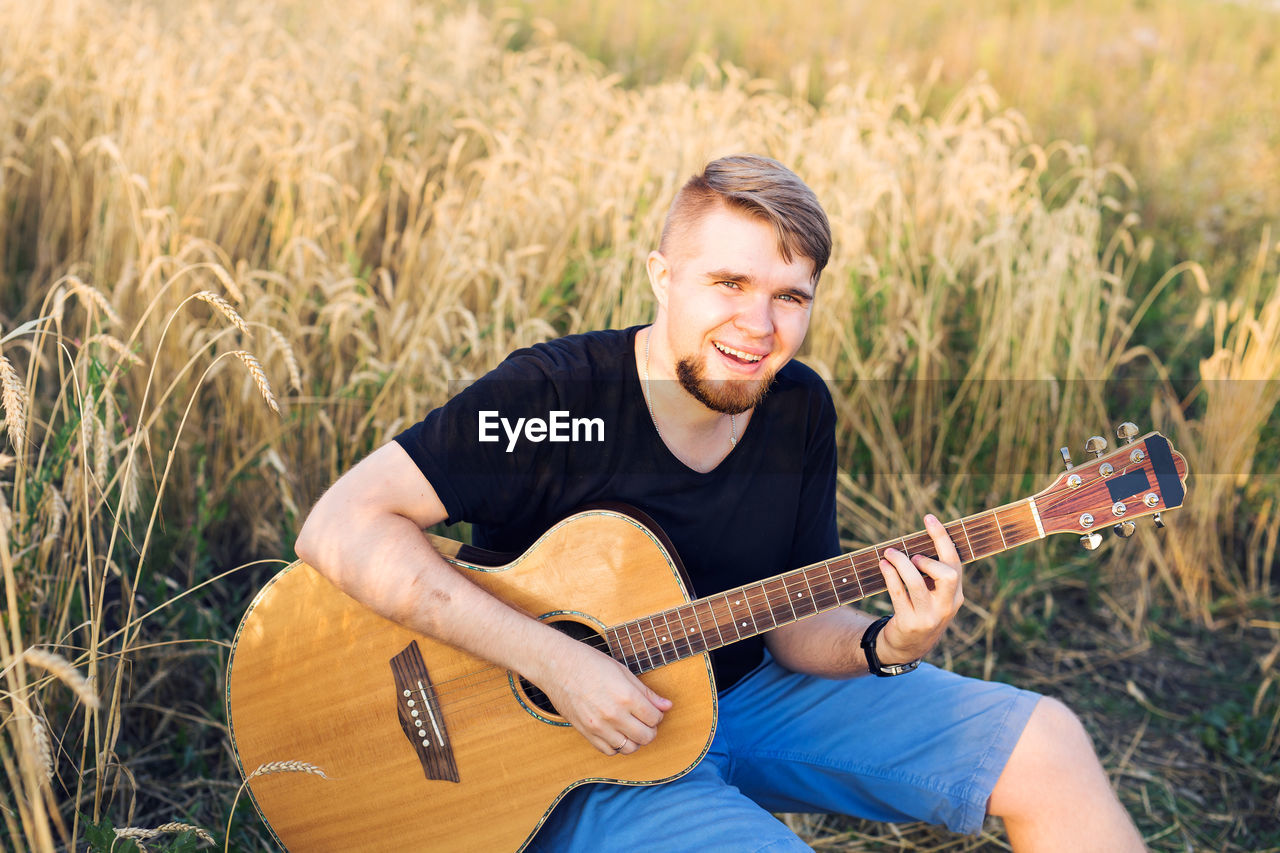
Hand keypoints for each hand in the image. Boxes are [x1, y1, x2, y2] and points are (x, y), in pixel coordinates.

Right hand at [532, 637, 671, 755]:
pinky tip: (616, 732)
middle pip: (646, 736)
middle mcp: (613, 714)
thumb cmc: (590, 663)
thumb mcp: (623, 672)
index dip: (657, 714)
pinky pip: (609, 751)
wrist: (558, 666)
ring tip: (631, 727)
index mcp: (626, 696)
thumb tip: (667, 706)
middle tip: (645, 720)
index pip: (655, 718)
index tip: (652, 709)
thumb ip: (646, 692)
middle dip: (650, 729)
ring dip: (635, 740)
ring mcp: (599, 726)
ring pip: (629, 748)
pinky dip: (617, 745)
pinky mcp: (586, 733)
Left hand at [877, 514, 963, 663]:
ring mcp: (929, 616)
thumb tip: (914, 540)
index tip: (929, 517)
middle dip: (928, 559)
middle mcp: (947, 606)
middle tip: (912, 555)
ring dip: (901, 565)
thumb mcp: (934, 596)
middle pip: (948, 575)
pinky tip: (883, 565)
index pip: (955, 562)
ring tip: (889, 553)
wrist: (908, 647)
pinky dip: (890, 577)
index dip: (942, 538)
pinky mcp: (910, 623)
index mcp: (956, 595)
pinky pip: (899, 595)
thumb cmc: (920, 610)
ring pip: (918, 584)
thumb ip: (932, 573)